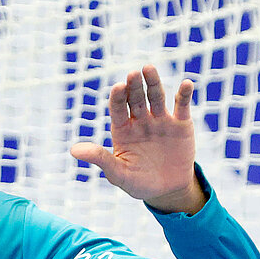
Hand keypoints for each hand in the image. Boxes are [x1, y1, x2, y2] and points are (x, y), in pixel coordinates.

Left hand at [69, 65, 202, 211]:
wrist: (167, 190)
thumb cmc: (138, 182)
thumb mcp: (117, 173)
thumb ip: (100, 159)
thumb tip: (73, 150)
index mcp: (123, 130)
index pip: (117, 109)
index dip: (117, 98)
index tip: (117, 87)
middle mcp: (140, 120)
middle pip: (136, 99)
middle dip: (134, 86)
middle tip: (133, 74)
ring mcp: (160, 120)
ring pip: (156, 97)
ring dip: (153, 83)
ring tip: (148, 68)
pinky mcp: (181, 123)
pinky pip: (182, 105)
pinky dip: (184, 94)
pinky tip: (186, 84)